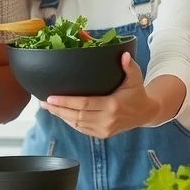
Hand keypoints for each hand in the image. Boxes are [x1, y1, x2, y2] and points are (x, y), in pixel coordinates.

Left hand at [40, 52, 157, 138]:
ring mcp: (104, 129)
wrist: (145, 113)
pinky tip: (61, 114)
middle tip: (43, 102)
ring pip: (77, 124)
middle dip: (58, 109)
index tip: (51, 97)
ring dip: (61, 116)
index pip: (84, 104)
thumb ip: (129, 66)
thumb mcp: (135, 78)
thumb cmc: (137, 93)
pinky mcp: (102, 134)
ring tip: (48, 107)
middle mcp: (106, 120)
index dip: (66, 102)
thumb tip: (123, 54)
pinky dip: (70, 122)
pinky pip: (82, 129)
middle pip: (76, 115)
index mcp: (112, 105)